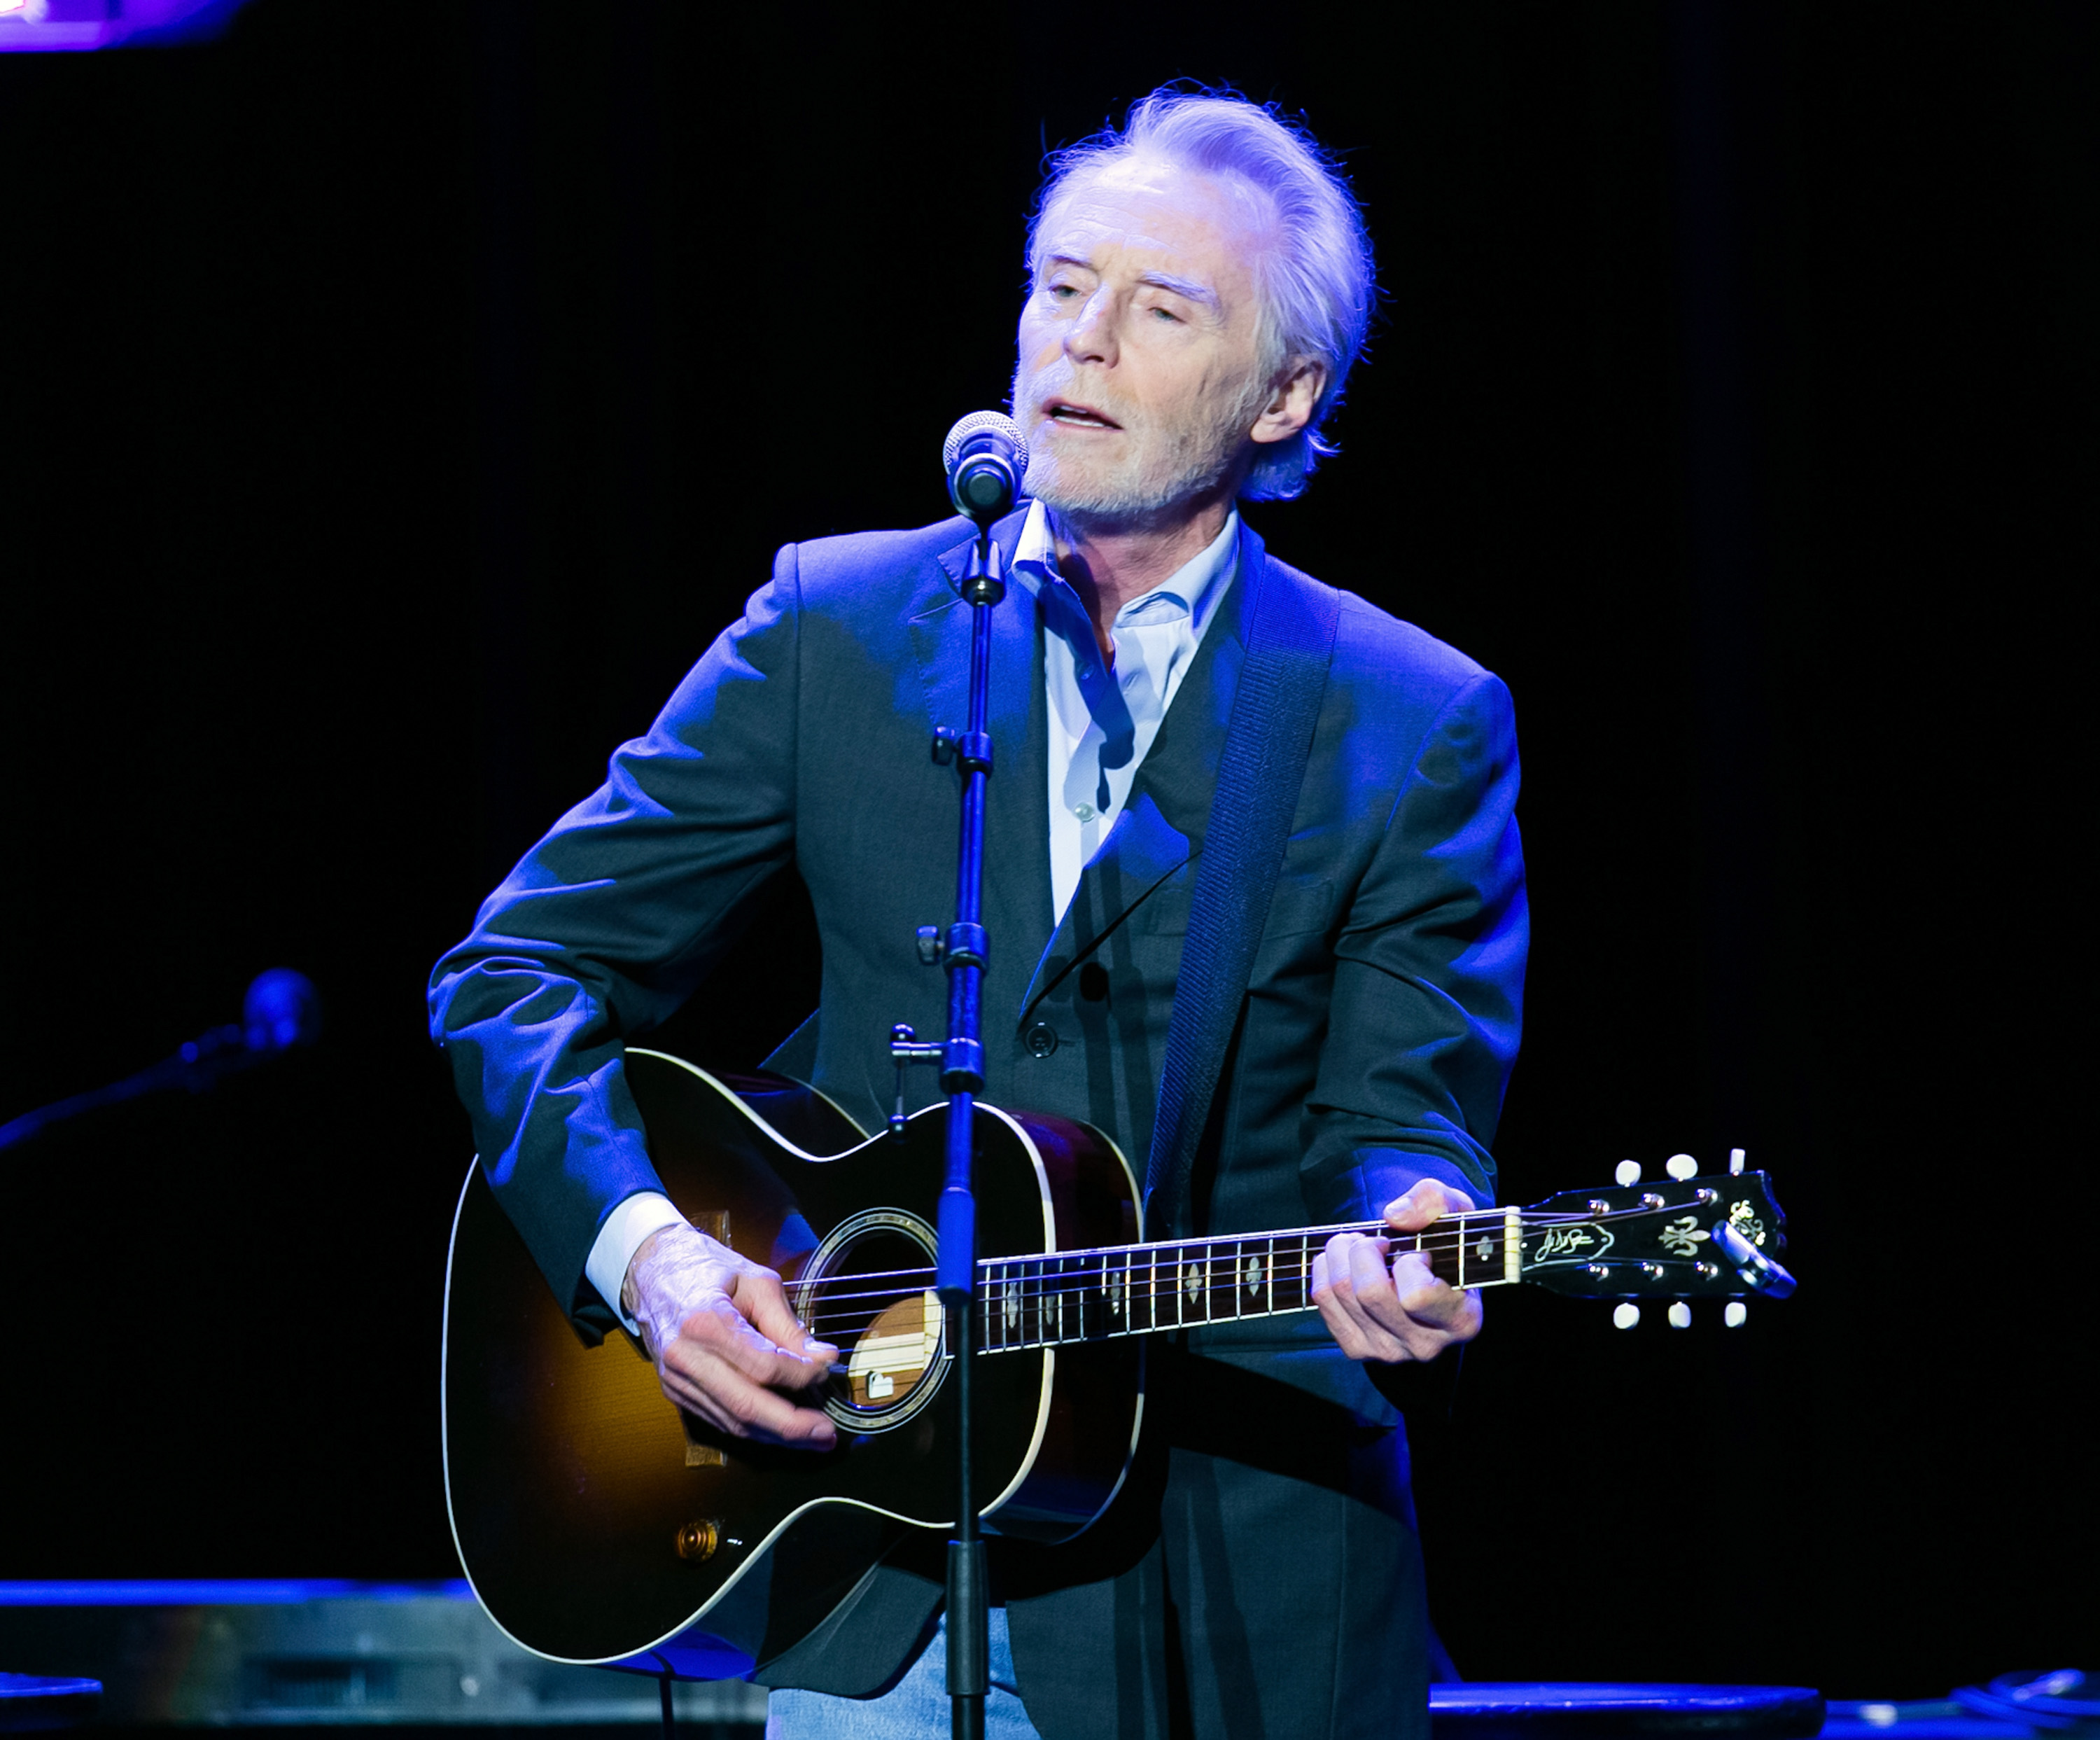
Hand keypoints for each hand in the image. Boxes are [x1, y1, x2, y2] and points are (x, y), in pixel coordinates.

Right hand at [622, 1222, 838, 1448]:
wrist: (652, 1272)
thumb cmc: (707, 1269)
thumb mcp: (756, 1282)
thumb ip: (787, 1324)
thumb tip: (821, 1358)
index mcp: (705, 1321)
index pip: (763, 1365)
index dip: (801, 1375)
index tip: (826, 1369)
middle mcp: (686, 1357)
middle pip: (746, 1406)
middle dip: (793, 1425)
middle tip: (828, 1431)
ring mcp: (677, 1380)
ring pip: (733, 1422)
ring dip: (777, 1434)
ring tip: (814, 1436)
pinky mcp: (676, 1392)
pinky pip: (720, 1420)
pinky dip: (754, 1429)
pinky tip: (781, 1427)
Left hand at [1312, 1180, 1484, 1364]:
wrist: (1429, 1273)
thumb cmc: (1444, 1242)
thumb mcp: (1453, 1209)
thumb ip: (1434, 1201)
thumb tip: (1394, 1216)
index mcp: (1460, 1320)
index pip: (1416, 1297)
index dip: (1409, 1263)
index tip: (1417, 1253)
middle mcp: (1425, 1345)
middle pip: (1369, 1293)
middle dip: (1364, 1249)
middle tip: (1376, 1240)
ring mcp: (1388, 1351)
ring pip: (1340, 1293)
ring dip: (1340, 1253)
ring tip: (1358, 1245)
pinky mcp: (1357, 1348)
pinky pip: (1322, 1300)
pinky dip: (1325, 1269)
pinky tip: (1345, 1263)